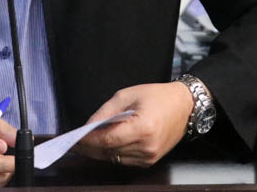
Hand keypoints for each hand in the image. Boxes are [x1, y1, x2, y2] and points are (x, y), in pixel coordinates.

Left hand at [76, 82, 193, 167]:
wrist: (184, 106)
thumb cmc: (157, 96)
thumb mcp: (126, 95)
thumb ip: (105, 112)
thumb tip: (87, 127)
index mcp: (143, 127)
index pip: (107, 140)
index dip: (87, 141)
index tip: (73, 138)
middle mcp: (147, 146)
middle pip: (109, 152)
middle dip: (88, 148)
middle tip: (73, 142)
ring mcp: (150, 157)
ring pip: (114, 159)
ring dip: (98, 152)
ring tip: (84, 144)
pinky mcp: (150, 161)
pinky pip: (124, 161)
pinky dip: (111, 154)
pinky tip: (103, 145)